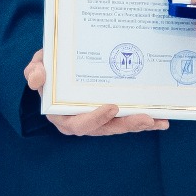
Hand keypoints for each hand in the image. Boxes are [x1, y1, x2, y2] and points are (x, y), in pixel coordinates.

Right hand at [25, 49, 169, 135]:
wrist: (59, 66)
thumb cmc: (48, 68)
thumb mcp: (37, 66)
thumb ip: (34, 71)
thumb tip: (37, 78)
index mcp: (61, 115)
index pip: (77, 124)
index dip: (95, 119)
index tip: (112, 107)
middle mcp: (80, 122)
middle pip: (104, 129)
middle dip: (125, 125)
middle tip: (146, 118)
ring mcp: (96, 120)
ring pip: (118, 127)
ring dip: (137, 125)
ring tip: (157, 120)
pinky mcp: (109, 116)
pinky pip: (125, 121)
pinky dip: (142, 122)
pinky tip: (161, 121)